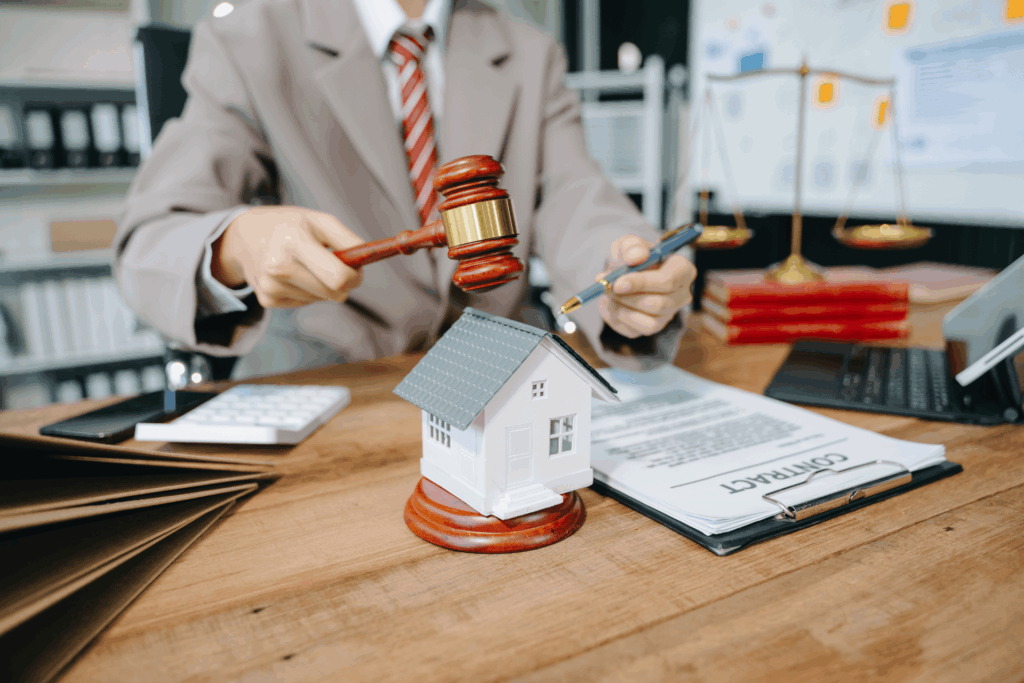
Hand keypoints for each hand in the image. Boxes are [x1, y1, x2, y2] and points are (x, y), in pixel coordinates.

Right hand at [212, 206, 363, 307]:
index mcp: (294, 241)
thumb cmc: (290, 225)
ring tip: (308, 264)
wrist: (246, 236)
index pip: (338, 277)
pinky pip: (306, 303)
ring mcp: (271, 287)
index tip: (357, 271)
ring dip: (324, 286)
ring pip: (322, 299)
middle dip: (344, 284)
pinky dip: (308, 291)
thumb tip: (368, 261)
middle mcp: (279, 267)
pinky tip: (295, 274)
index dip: (355, 278)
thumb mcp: (320, 221)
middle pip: (334, 294)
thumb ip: (349, 240)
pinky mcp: (267, 300)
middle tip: (338, 267)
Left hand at [598, 235, 696, 338]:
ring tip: (607, 295)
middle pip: (659, 304)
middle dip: (628, 298)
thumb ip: (633, 245)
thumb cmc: (633, 256)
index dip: (642, 283)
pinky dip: (617, 319)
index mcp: (682, 270)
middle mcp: (682, 295)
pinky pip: (636, 331)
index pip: (669, 281)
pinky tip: (608, 304)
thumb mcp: (630, 243)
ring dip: (622, 310)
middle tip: (608, 288)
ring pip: (649, 323)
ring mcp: (669, 314)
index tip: (618, 282)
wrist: (626, 271)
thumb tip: (636, 257)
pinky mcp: (654, 327)